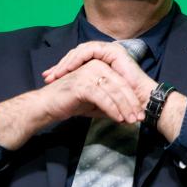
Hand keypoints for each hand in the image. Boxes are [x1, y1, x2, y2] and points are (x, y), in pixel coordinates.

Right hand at [0, 57, 144, 150]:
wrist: (47, 106)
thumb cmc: (69, 103)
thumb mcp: (94, 104)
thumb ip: (110, 105)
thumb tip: (127, 116)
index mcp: (99, 66)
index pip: (121, 82)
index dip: (131, 99)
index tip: (139, 114)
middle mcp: (95, 65)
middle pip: (120, 85)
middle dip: (131, 103)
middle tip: (139, 119)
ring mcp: (88, 73)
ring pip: (114, 90)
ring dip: (124, 107)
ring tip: (131, 121)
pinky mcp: (82, 84)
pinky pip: (103, 97)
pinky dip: (113, 108)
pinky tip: (118, 119)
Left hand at [42, 41, 156, 104]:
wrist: (141, 103)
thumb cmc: (123, 104)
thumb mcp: (99, 97)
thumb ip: (86, 93)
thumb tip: (68, 99)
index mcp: (101, 62)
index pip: (78, 62)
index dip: (63, 69)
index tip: (49, 79)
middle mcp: (105, 54)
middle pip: (77, 55)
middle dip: (61, 65)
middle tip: (47, 76)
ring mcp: (110, 50)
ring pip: (81, 51)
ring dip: (67, 62)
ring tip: (56, 73)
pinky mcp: (113, 51)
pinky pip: (90, 51)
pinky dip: (78, 58)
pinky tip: (69, 68)